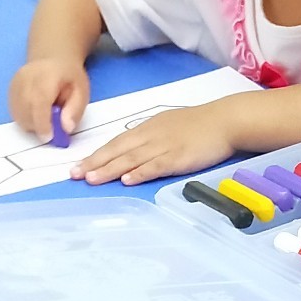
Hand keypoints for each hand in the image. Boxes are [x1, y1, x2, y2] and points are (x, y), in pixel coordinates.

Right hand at [9, 56, 89, 138]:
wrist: (52, 57)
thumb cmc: (69, 76)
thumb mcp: (82, 90)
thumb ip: (75, 109)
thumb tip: (66, 128)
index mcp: (48, 75)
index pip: (39, 101)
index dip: (42, 123)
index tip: (49, 137)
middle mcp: (27, 78)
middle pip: (26, 109)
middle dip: (38, 126)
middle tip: (52, 130)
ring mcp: (16, 83)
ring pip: (18, 113)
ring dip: (32, 124)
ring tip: (46, 116)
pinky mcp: (10, 90)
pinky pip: (14, 112)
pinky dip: (25, 119)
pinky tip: (36, 113)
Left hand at [74, 103, 238, 184]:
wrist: (225, 120)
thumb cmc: (200, 125)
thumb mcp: (169, 126)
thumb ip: (150, 138)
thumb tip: (132, 153)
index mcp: (148, 128)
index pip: (116, 143)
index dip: (96, 155)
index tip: (79, 165)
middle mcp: (152, 136)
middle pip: (118, 150)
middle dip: (95, 163)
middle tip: (74, 174)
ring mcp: (165, 146)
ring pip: (132, 158)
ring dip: (110, 169)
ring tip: (92, 179)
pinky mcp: (179, 157)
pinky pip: (156, 165)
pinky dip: (140, 172)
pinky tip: (127, 179)